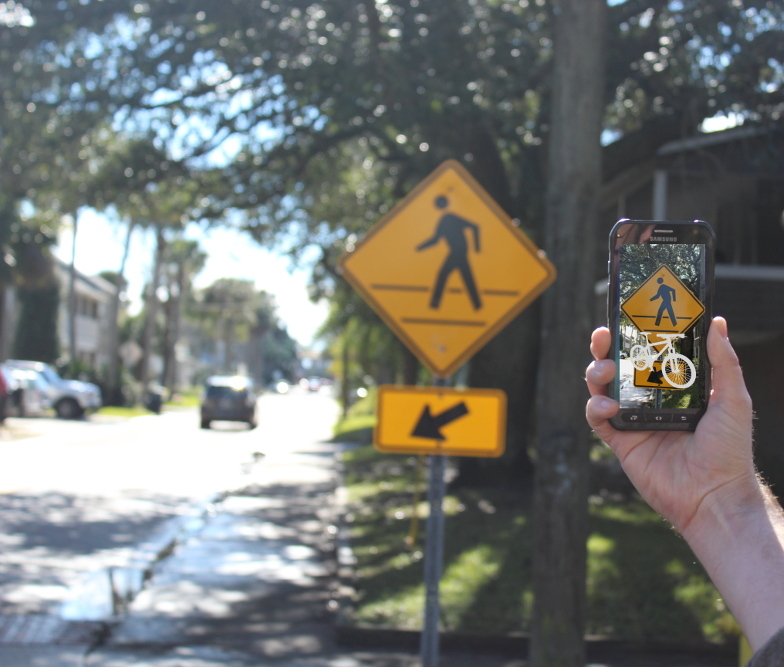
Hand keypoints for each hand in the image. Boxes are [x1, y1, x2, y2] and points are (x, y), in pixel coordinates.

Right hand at [585, 316, 755, 534]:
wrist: (713, 496)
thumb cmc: (729, 451)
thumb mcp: (733, 400)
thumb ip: (723, 362)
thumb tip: (718, 323)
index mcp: (674, 389)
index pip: (648, 355)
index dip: (633, 337)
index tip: (626, 319)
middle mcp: (650, 402)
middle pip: (618, 367)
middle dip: (606, 349)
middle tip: (603, 336)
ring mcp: (633, 421)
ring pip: (602, 388)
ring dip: (597, 373)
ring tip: (604, 370)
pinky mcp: (621, 442)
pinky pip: (598, 419)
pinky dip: (596, 408)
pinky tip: (608, 405)